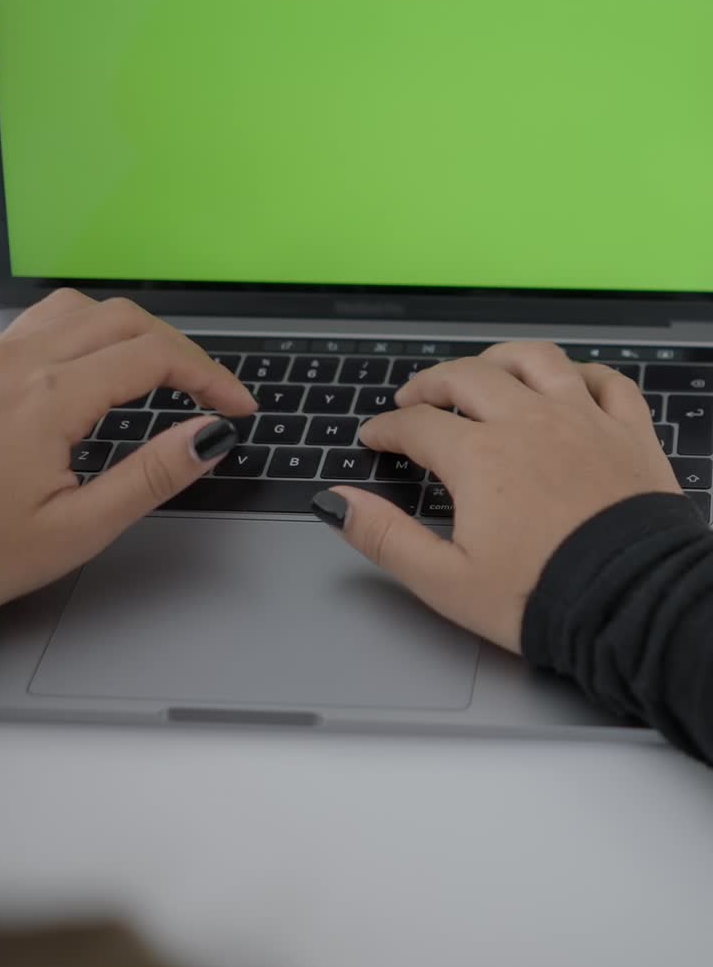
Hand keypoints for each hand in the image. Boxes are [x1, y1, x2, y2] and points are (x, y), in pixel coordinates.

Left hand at [0, 289, 255, 608]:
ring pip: (80, 308)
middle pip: (125, 319)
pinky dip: (87, 329)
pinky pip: (41, 321)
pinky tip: (93, 364)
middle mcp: (17, 363)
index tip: (238, 407)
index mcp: (47, 399)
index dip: (212, 376)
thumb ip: (150, 477)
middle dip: (181, 350)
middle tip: (211, 391)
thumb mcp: (75, 530)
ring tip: (161, 370)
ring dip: (133, 330)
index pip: (155, 357)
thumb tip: (208, 436)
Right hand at [319, 342, 682, 652]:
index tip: (374, 437)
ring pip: (536, 360)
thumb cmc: (540, 598)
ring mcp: (584, 420)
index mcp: (480, 457)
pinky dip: (582, 373)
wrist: (631, 607)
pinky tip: (568, 381)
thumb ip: (385, 536)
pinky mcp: (629, 433)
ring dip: (500, 359)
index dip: (387, 429)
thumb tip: (336, 502)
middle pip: (469, 377)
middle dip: (432, 383)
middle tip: (414, 398)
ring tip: (483, 369)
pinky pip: (607, 381)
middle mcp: (529, 423)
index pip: (418, 425)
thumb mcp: (445, 580)